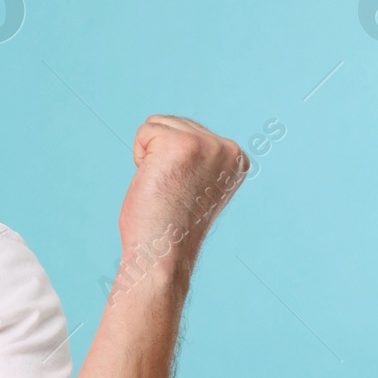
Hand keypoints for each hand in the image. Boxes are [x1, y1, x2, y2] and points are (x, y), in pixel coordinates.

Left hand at [114, 115, 247, 290]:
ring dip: (150, 157)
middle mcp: (228, 148)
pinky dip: (140, 157)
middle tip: (170, 191)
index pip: (190, 131)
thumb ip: (201, 159)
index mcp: (236, 158)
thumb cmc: (171, 226)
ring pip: (158, 125)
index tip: (183, 192)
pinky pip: (144, 131)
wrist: (162, 254)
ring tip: (164, 187)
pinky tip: (154, 182)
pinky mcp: (181, 144)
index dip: (174, 161)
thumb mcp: (199, 184)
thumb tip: (189, 136)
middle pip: (174, 123)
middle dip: (161, 156)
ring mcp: (207, 144)